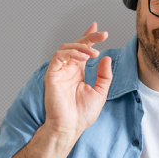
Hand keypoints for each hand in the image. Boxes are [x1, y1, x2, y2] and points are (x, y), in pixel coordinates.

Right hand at [43, 22, 112, 142]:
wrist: (70, 127)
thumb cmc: (82, 114)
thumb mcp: (100, 92)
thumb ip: (104, 75)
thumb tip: (106, 58)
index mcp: (78, 72)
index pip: (83, 50)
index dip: (89, 38)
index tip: (99, 30)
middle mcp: (68, 69)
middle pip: (75, 45)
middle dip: (88, 37)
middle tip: (101, 35)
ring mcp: (59, 71)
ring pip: (66, 48)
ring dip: (81, 46)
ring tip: (93, 52)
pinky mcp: (52, 75)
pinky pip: (58, 57)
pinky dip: (71, 54)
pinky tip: (83, 57)